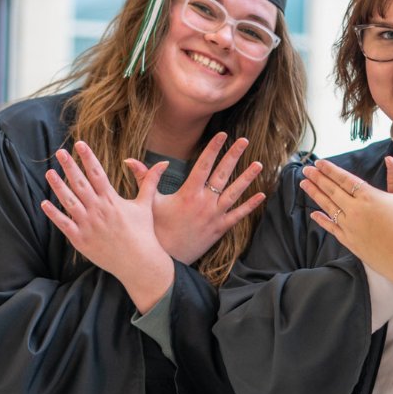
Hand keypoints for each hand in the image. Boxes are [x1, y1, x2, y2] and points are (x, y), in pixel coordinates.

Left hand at [40, 141, 173, 312]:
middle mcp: (99, 210)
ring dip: (58, 186)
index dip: (88, 157)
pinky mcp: (81, 240)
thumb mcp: (146, 205)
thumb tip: (163, 163)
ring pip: (69, 201)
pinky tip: (44, 203)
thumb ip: (150, 181)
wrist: (139, 262)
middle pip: (80, 183)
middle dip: (69, 166)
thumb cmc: (143, 233)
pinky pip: (64, 224)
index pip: (98, 173)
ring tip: (49, 172)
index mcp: (112, 200)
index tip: (80, 144)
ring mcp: (88, 225)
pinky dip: (53, 214)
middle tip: (60, 152)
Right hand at [125, 132, 266, 264]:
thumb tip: (130, 159)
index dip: (213, 148)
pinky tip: (262, 195)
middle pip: (222, 174)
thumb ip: (145, 178)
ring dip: (247, 178)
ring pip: (234, 193)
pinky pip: (238, 215)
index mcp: (188, 193)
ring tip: (259, 164)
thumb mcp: (149, 202)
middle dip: (234, 155)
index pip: (204, 165)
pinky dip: (250, 206)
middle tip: (244, 140)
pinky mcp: (220, 229)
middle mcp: (205, 202)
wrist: (165, 259)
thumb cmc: (156, 229)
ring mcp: (214, 216)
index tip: (223, 134)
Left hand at [300, 157, 392, 290]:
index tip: (318, 163)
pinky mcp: (350, 242)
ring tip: (304, 185)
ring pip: (328, 207)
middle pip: (332, 191)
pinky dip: (322, 220)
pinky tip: (314, 214)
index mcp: (368, 196)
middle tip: (305, 170)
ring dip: (315, 195)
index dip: (330, 170)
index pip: (344, 179)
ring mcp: (350, 227)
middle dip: (317, 179)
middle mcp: (355, 210)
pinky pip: (332, 228)